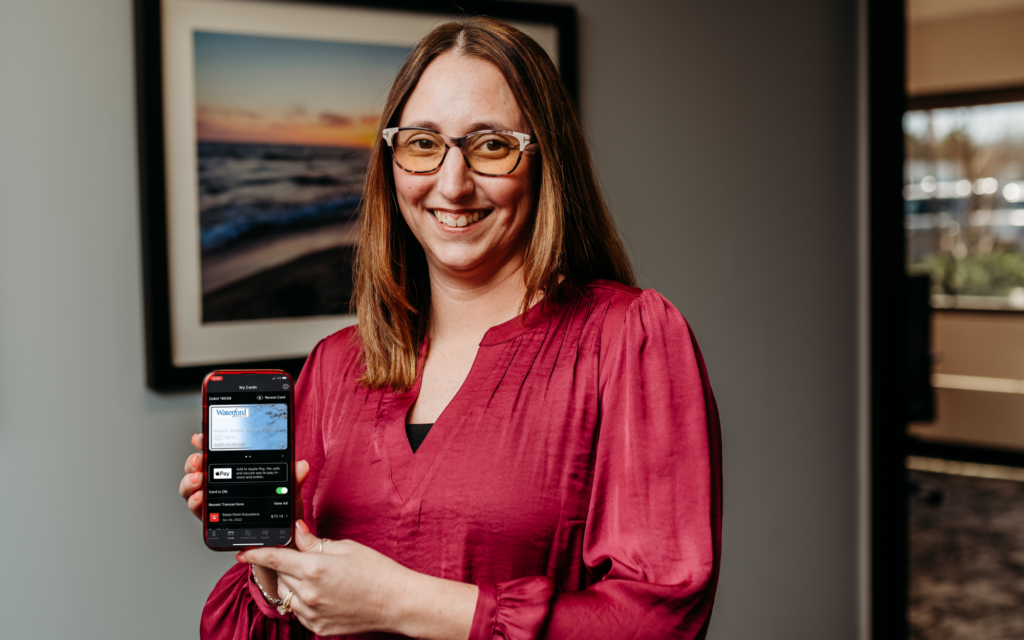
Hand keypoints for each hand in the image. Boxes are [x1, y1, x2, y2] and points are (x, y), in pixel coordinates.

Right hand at [177, 433, 309, 522]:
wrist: (280, 541)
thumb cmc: (281, 514)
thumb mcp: (289, 492)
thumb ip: (294, 479)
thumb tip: (301, 465)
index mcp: (236, 471)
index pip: (217, 453)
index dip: (206, 444)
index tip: (201, 438)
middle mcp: (221, 484)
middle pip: (199, 468)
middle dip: (194, 462)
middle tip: (199, 460)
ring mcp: (215, 501)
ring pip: (192, 488)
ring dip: (190, 482)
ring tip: (198, 480)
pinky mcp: (213, 520)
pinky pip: (199, 510)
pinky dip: (195, 503)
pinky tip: (200, 499)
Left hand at [237, 522, 476, 639]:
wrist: (396, 603)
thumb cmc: (377, 572)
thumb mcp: (346, 548)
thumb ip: (314, 542)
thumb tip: (296, 532)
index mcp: (314, 569)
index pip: (274, 559)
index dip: (256, 553)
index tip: (243, 551)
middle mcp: (308, 594)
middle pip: (278, 576)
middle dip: (283, 566)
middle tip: (300, 558)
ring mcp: (312, 614)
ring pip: (286, 595)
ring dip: (291, 583)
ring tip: (316, 576)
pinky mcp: (318, 628)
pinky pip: (298, 611)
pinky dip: (302, 600)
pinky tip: (322, 592)